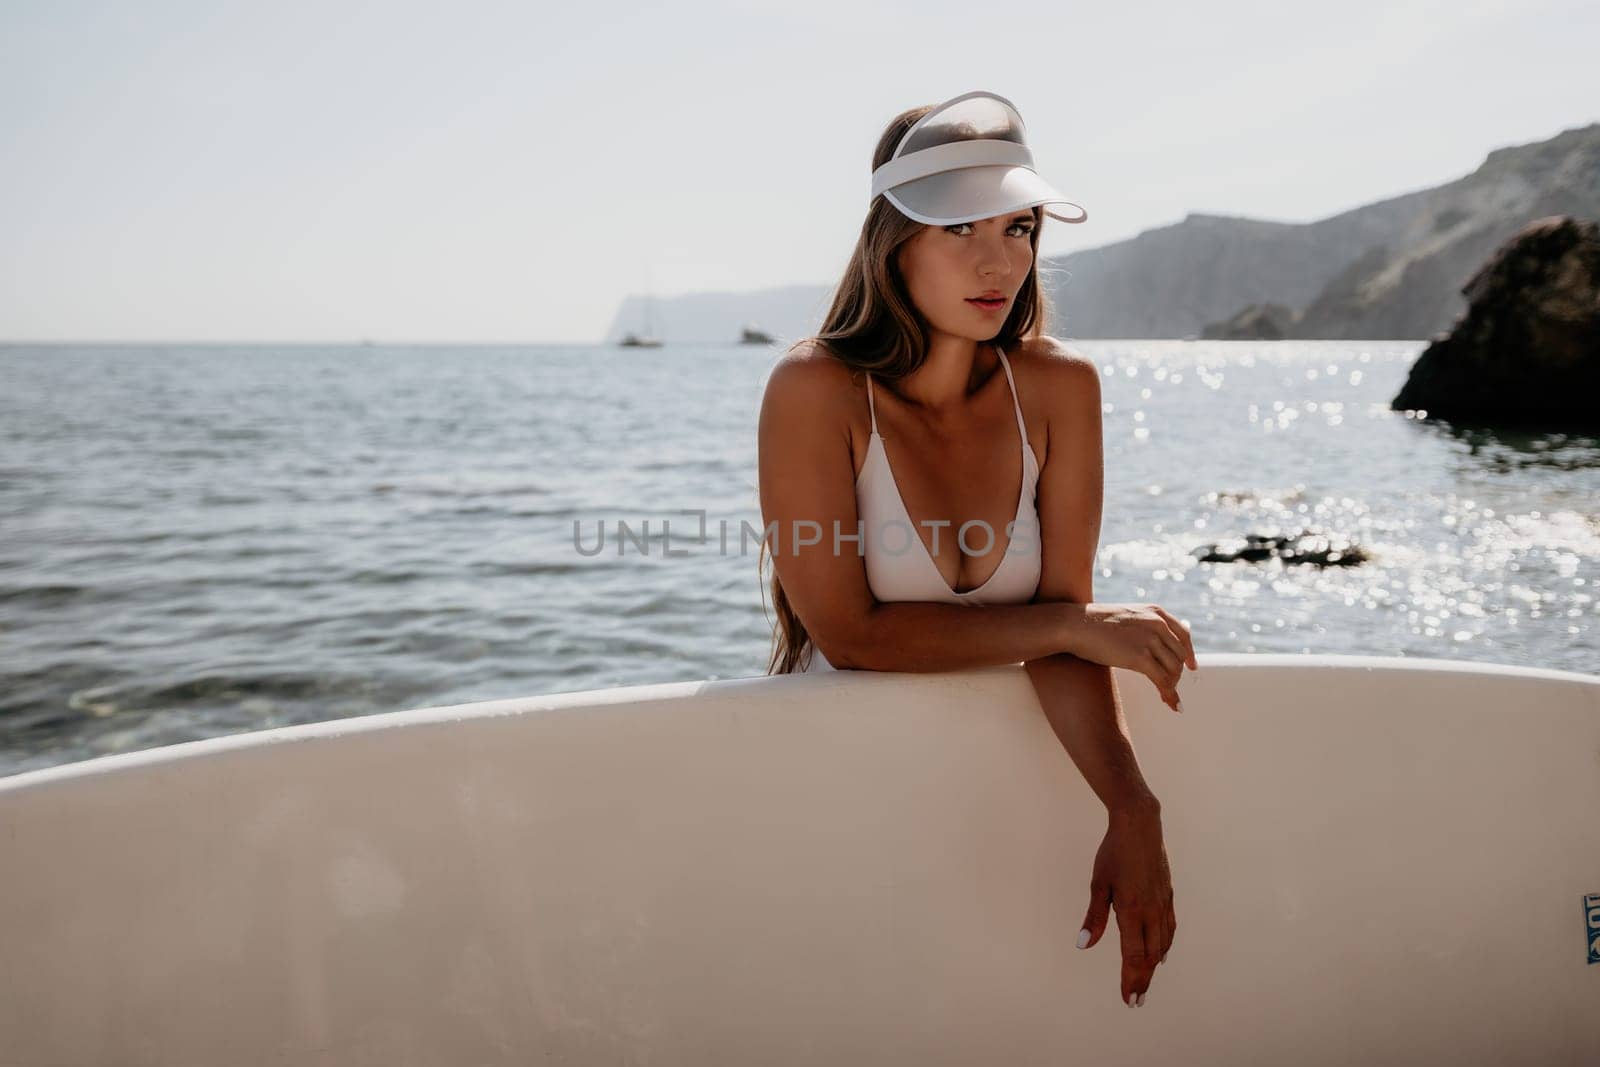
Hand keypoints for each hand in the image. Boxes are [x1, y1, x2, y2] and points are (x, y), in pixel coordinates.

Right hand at [1068, 603, 1196, 711]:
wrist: (1075, 624)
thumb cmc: (1092, 624)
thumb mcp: (1125, 617)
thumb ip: (1141, 626)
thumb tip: (1147, 644)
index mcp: (1156, 612)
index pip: (1183, 634)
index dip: (1189, 653)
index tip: (1191, 666)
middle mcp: (1158, 624)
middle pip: (1179, 655)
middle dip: (1177, 674)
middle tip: (1170, 687)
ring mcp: (1150, 640)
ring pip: (1173, 669)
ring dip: (1172, 685)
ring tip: (1166, 696)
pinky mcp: (1140, 658)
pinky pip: (1162, 680)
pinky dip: (1169, 694)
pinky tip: (1170, 704)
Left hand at [1077, 802, 1174, 1006]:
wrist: (1140, 825)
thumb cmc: (1113, 853)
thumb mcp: (1098, 884)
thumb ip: (1094, 918)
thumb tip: (1084, 945)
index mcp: (1132, 910)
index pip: (1132, 955)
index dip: (1130, 979)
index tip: (1127, 999)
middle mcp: (1151, 911)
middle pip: (1150, 956)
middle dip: (1142, 980)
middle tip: (1136, 1001)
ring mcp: (1162, 903)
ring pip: (1162, 944)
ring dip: (1154, 967)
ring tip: (1145, 983)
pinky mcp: (1167, 895)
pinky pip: (1169, 928)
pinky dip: (1165, 946)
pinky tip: (1162, 954)